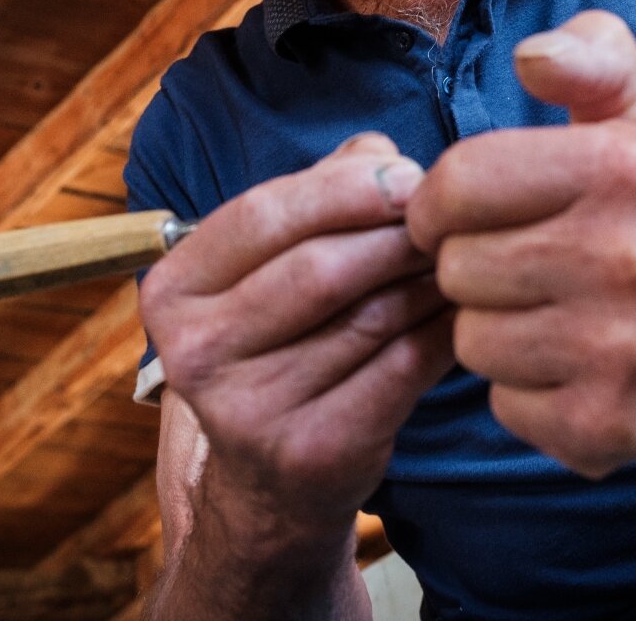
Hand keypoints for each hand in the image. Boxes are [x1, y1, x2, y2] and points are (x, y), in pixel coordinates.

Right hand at [138, 133, 456, 550]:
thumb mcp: (273, 263)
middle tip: (446, 219)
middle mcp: (196, 352)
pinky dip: (443, 330)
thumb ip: (321, 194)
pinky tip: (462, 312)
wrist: (269, 480)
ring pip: (370, 316)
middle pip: (320, 267)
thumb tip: (384, 155)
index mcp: (173, 291)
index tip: (410, 176)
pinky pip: (402, 368)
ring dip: (429, 278)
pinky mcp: (313, 451)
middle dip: (396, 233)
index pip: (262, 215)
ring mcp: (249, 410)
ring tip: (462, 257)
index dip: (346, 188)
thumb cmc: (281, 341)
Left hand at [406, 12, 635, 477]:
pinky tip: (571, 369)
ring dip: (497, 330)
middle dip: (479, 267)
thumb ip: (591, 59)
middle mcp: (632, 258)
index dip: (444, 202)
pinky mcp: (610, 424)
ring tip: (552, 316)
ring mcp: (623, 349)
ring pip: (473, 339)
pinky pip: (504, 405)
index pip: (459, 182)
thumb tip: (534, 55)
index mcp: (625, 169)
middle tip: (531, 267)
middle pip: (458, 267)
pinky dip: (525, 392)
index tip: (468, 214)